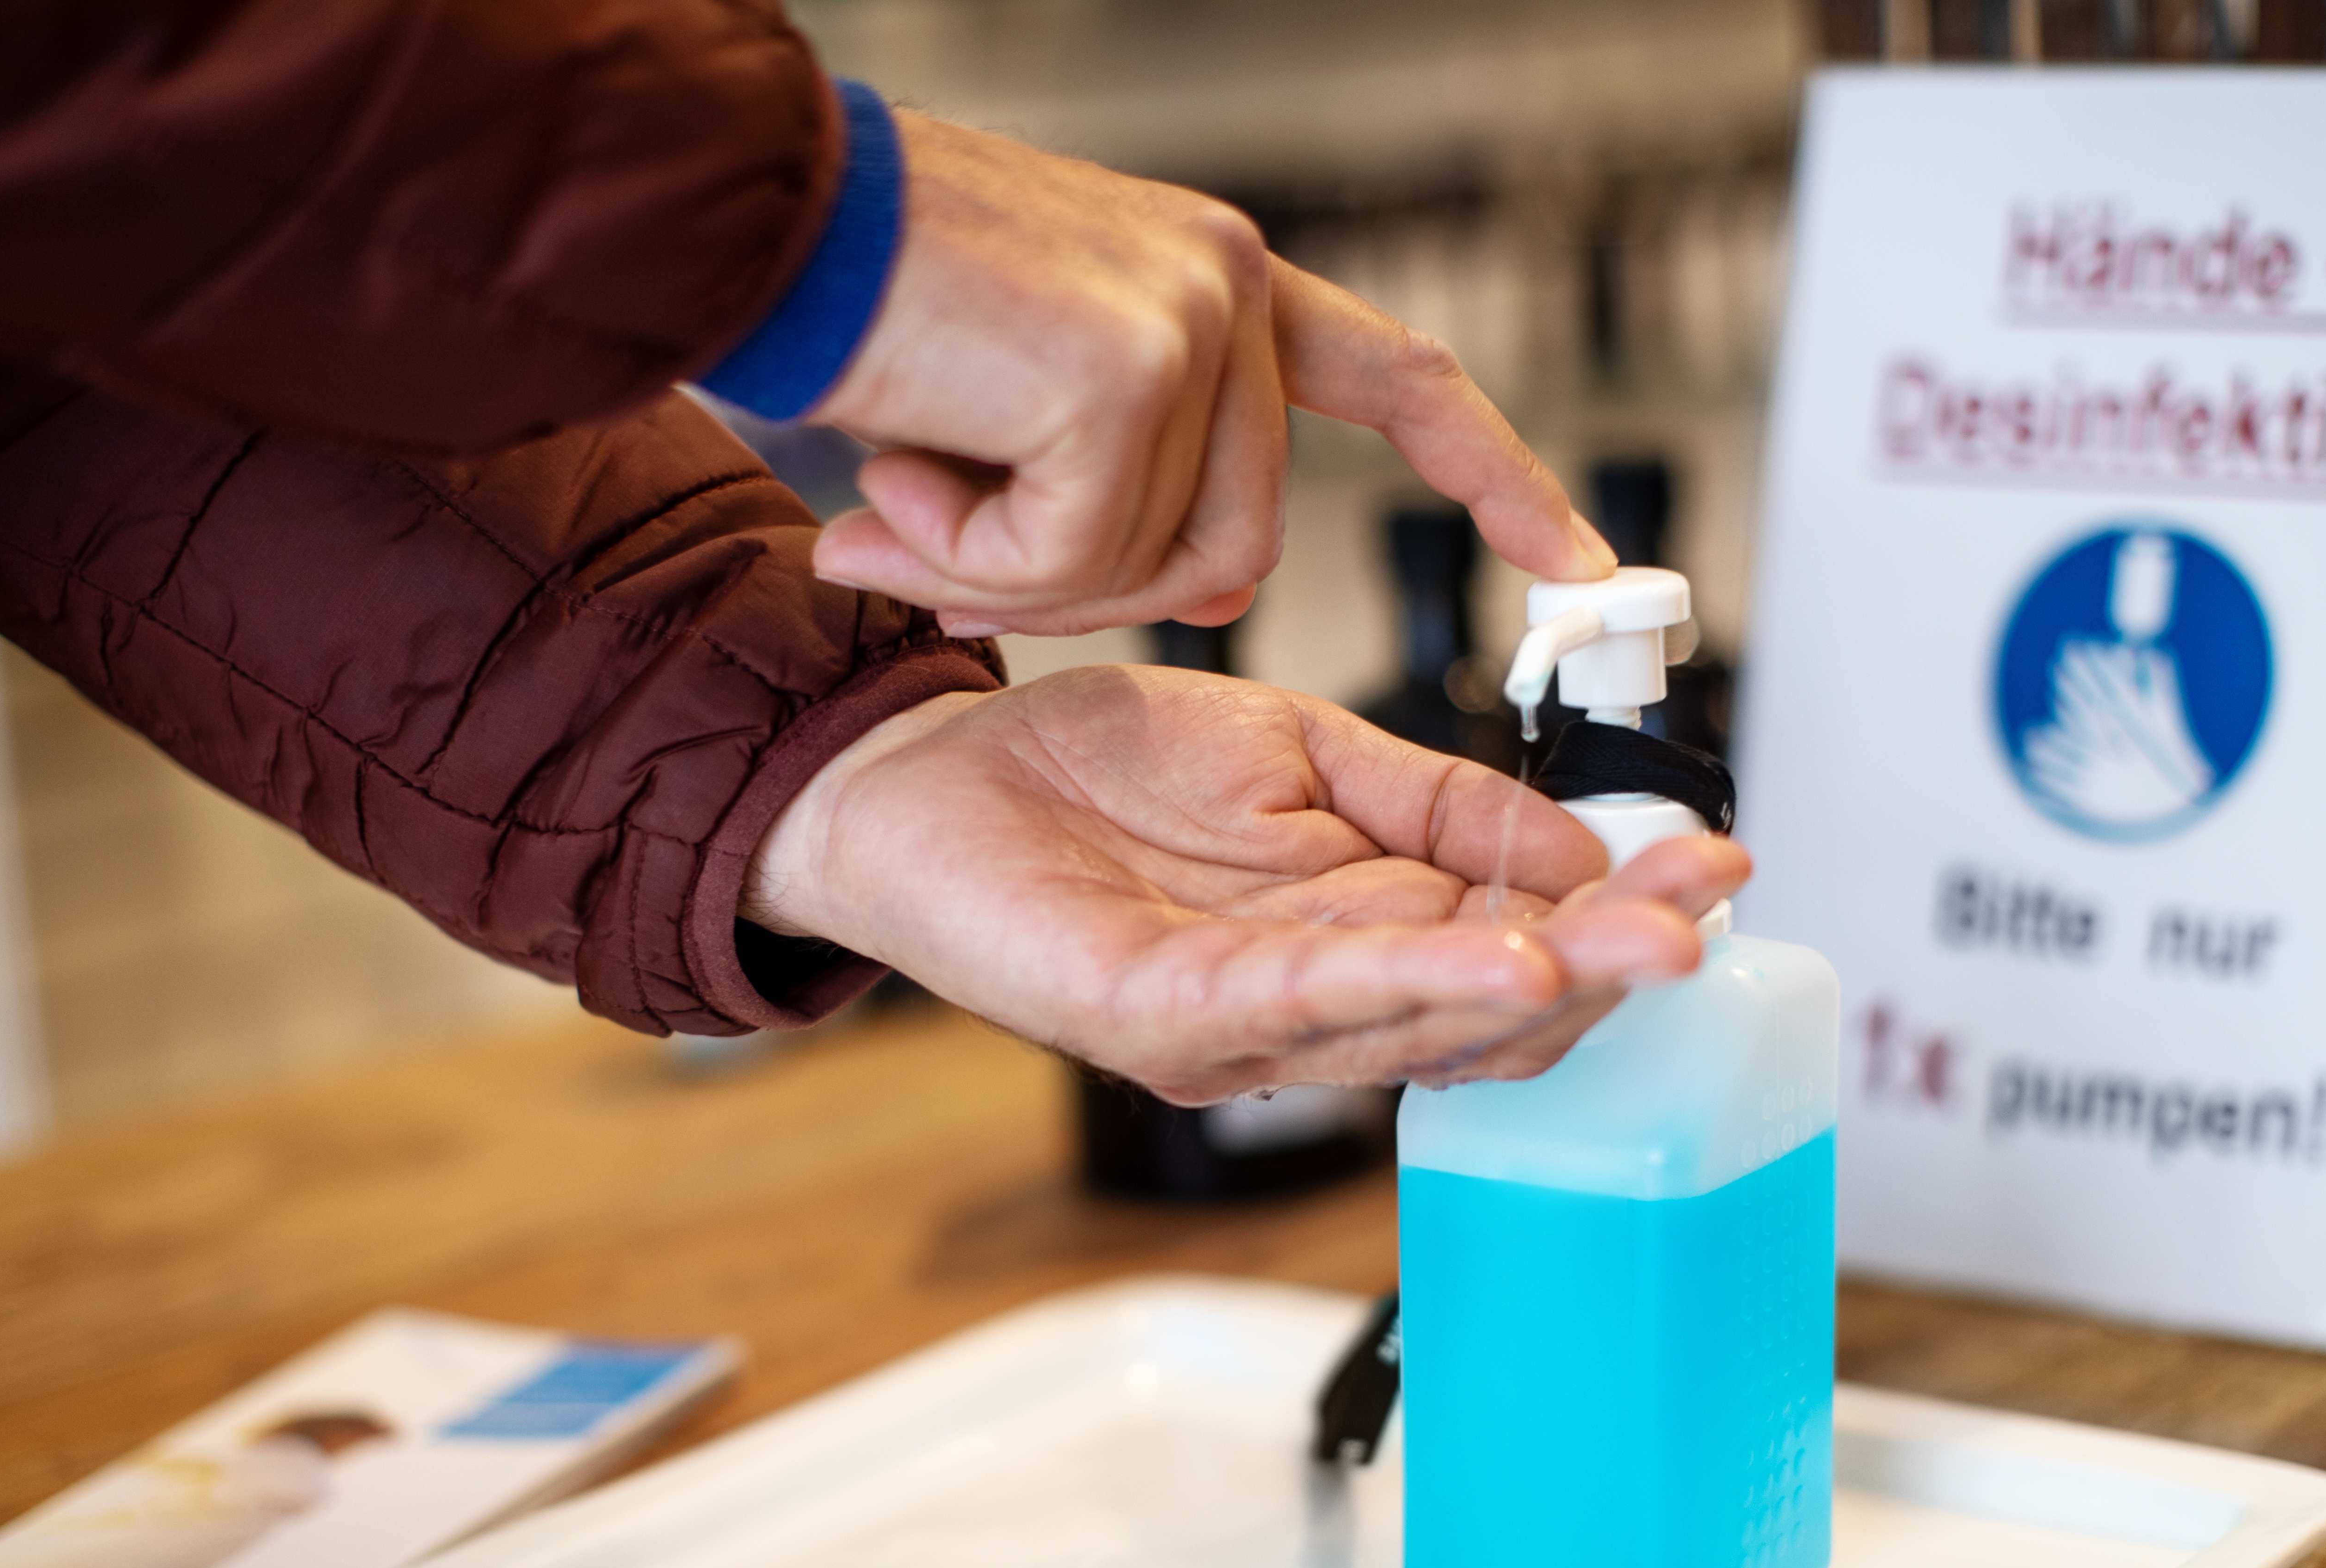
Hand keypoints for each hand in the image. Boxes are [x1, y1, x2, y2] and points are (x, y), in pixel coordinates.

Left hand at [743, 668, 1748, 1100]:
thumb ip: (1427, 797)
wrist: (926, 775)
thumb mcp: (1296, 749)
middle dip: (1608, 960)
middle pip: (1491, 1008)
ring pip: (1419, 1021)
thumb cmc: (1091, 774)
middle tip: (1704, 914)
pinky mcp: (1165, 1021)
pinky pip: (1307, 1005)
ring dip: (1542, 984)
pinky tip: (1498, 958)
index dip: (1616, 913)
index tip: (1712, 863)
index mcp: (1352, 937)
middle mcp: (1309, 1006)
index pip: (1514, 944)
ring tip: (1641, 945)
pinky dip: (1410, 981)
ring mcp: (1240, 1028)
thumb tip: (1574, 843)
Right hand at [806, 112, 1613, 638]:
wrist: (751, 219)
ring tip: (918, 482)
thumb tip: (1206, 590)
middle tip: (951, 541)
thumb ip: (1137, 483)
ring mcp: (1186, 319)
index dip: (1493, 474)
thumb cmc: (868, 313)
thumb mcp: (1033, 402)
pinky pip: (1076, 557)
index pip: (1401, 381)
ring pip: (1165, 563)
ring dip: (1024, 570)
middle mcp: (1224, 281)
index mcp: (1216, 281)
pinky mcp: (1123, 370)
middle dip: (1099, 585)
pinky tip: (902, 469)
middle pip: (1243, 544)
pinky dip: (973, 551)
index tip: (1574, 557)